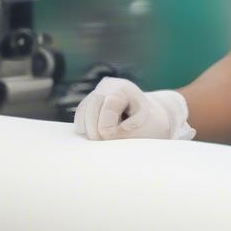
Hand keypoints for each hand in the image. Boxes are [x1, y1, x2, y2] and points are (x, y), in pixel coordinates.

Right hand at [74, 78, 195, 140]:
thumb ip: (124, 132)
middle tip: (102, 144)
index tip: (112, 138)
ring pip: (82, 112)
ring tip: (101, 141)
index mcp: (124, 89)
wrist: (150, 118)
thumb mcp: (143, 128)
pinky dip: (85, 128)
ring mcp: (96, 91)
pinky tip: (96, 135)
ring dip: (88, 130)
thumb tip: (105, 134)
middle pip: (92, 107)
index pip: (109, 106)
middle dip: (95, 130)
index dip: (107, 126)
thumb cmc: (149, 124)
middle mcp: (107, 85)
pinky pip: (80, 115)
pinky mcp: (89, 101)